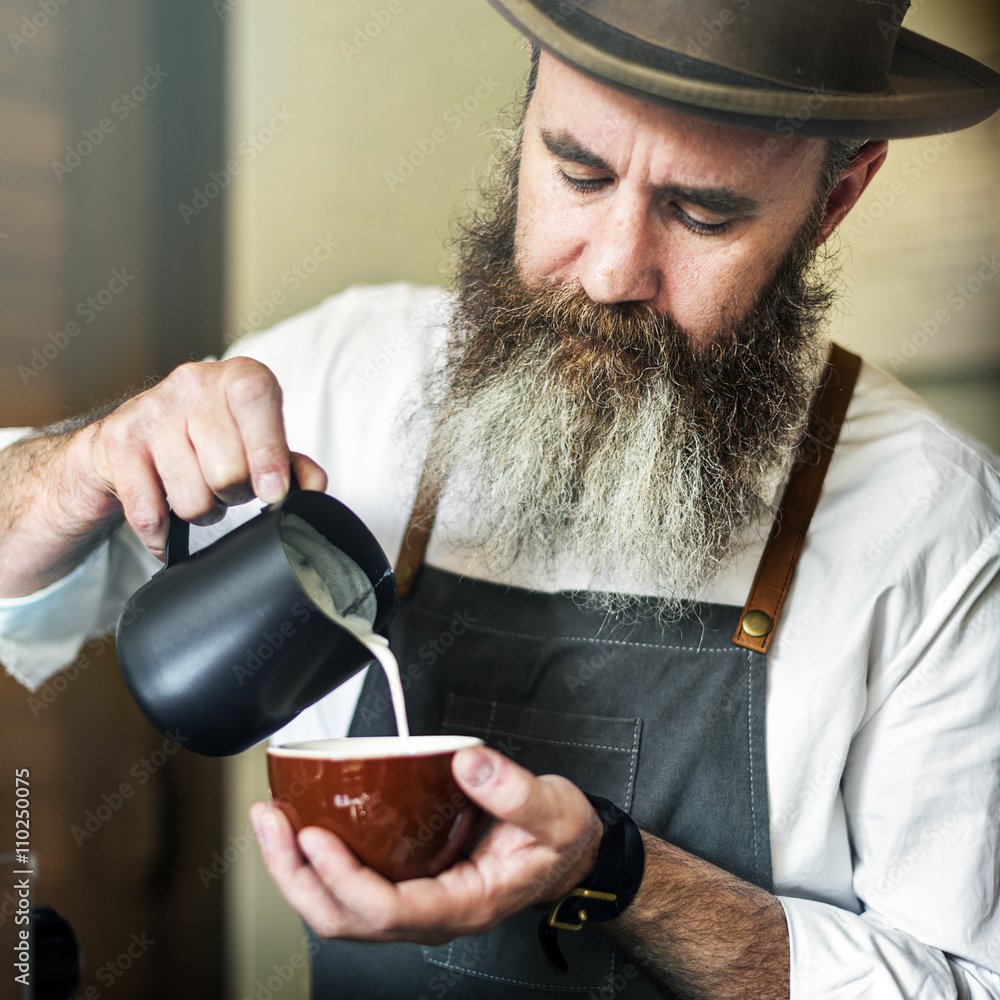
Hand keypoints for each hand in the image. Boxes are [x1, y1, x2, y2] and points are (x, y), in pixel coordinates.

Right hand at [81, 357, 326, 558]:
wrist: (129, 436)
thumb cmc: (208, 436)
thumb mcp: (256, 440)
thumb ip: (293, 463)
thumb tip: (312, 486)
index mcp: (238, 377)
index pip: (256, 400)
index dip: (268, 452)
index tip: (272, 491)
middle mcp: (193, 384)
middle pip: (227, 470)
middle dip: (234, 494)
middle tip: (228, 487)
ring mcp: (151, 411)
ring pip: (191, 498)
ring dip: (202, 512)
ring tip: (199, 493)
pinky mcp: (117, 443)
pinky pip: (149, 514)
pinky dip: (161, 534)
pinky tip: (166, 524)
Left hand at [250, 745, 602, 943]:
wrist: (568, 854)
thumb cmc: (558, 841)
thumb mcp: (554, 811)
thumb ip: (516, 790)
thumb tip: (467, 762)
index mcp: (464, 904)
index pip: (390, 911)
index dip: (345, 880)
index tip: (315, 837)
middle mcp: (432, 915)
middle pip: (346, 919)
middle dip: (297, 876)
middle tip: (270, 824)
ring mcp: (415, 904)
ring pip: (339, 910)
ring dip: (295, 870)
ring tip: (270, 823)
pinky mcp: (407, 883)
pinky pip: (348, 888)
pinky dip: (314, 862)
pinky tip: (299, 828)